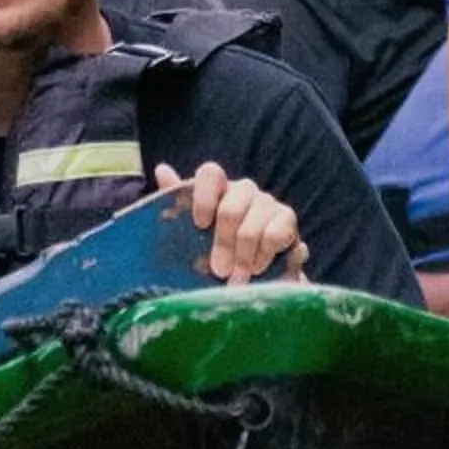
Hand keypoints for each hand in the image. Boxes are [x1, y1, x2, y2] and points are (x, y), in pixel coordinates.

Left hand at [162, 161, 307, 282]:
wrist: (254, 272)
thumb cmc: (216, 248)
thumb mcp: (191, 231)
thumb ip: (176, 203)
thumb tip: (161, 169)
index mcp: (218, 189)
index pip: (210, 173)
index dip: (203, 198)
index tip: (199, 225)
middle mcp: (243, 190)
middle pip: (231, 206)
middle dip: (223, 243)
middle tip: (218, 271)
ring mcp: (267, 203)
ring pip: (253, 225)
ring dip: (243, 257)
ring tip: (236, 279)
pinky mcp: (287, 220)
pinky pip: (276, 234)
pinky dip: (265, 255)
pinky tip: (257, 269)